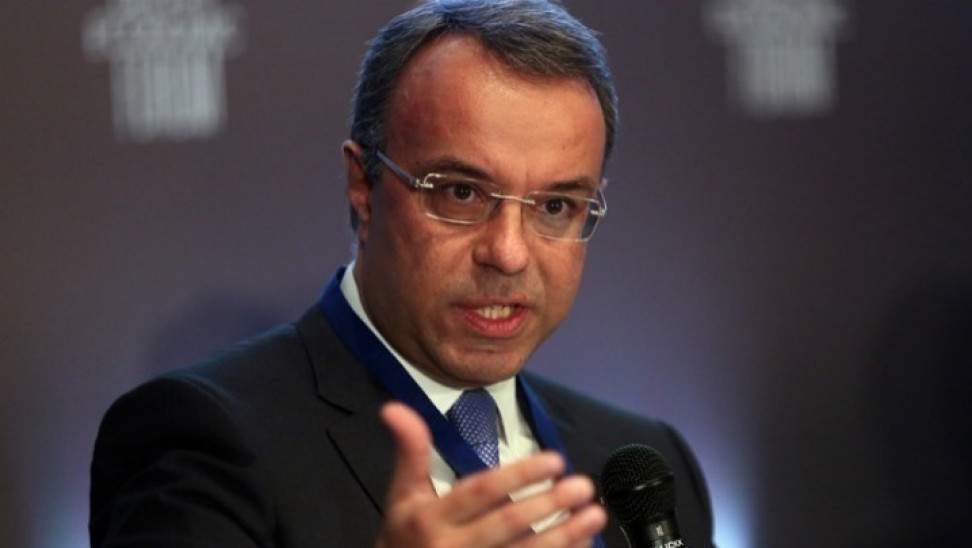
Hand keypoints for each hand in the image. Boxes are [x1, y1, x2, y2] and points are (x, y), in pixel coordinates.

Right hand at [375, 402, 606, 547]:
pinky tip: (582, 542)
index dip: (518, 475)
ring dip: (565, 535)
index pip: (481, 492)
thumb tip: (395, 408)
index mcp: (431, 518)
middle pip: (509, 524)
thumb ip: (409, 450)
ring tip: (595, 514)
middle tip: (582, 485)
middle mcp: (453, 547)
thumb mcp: (401, 494)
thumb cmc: (405, 536)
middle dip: (549, 503)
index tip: (554, 459)